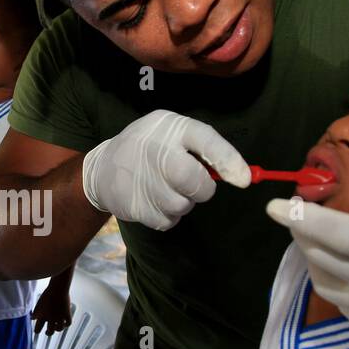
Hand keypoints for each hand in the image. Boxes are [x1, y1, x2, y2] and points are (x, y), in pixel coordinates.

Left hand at [31, 284, 71, 334]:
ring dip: (57, 329)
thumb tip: (32, 318)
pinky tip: (64, 323)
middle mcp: (51, 318)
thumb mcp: (39, 304)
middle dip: (48, 333)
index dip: (37, 331)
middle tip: (47, 332)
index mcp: (42, 316)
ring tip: (56, 328)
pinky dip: (66, 325)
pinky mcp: (67, 314)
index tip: (37, 331)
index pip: (38, 328)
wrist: (58, 289)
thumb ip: (35, 312)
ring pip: (59, 329)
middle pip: (49, 332)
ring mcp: (60, 317)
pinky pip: (68, 324)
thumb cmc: (47, 295)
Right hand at [81, 109, 250, 230]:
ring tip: (167, 189)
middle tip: (197, 187)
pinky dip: (167, 215)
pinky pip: (167, 220)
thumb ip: (203, 150)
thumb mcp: (173, 134)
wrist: (103, 168)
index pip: (205, 140)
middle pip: (194, 180)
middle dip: (203, 189)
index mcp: (170, 127)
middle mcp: (154, 149)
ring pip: (182, 205)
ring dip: (183, 203)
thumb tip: (240, 175)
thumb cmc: (151, 148)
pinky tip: (154, 200)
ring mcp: (141, 179)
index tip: (244, 180)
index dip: (229, 160)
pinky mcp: (134, 205)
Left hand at [266, 123, 348, 348]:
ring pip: (331, 289)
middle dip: (303, 234)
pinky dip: (335, 287)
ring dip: (315, 261)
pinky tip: (340, 268)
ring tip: (313, 236)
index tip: (274, 205)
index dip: (302, 219)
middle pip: (326, 260)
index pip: (340, 234)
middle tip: (294, 213)